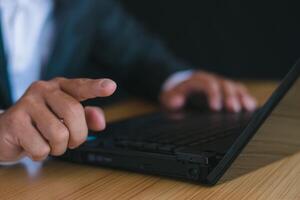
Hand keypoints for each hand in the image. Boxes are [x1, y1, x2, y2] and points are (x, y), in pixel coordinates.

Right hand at [0, 78, 116, 161]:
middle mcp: (43, 89)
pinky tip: (33, 145)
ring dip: (58, 147)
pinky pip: (41, 147)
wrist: (6, 131)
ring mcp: (27, 103)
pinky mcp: (14, 121)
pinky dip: (41, 154)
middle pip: (73, 112)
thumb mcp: (66, 118)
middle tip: (71, 141)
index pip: (80, 86)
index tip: (110, 87)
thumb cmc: (41, 122)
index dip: (96, 87)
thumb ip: (87, 117)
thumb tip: (100, 122)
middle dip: (78, 135)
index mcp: (60, 87)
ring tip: (49, 142)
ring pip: (58, 133)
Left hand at [160, 71, 256, 111]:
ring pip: (233, 87)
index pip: (207, 83)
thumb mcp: (167, 97)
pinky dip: (245, 98)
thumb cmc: (174, 95)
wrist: (178, 88)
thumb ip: (170, 99)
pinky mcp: (226, 92)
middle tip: (233, 109)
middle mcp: (211, 80)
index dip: (213, 94)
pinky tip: (251, 107)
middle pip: (223, 84)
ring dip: (241, 96)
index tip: (215, 108)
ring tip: (247, 107)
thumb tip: (176, 101)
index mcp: (196, 80)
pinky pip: (238, 92)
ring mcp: (220, 85)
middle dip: (229, 96)